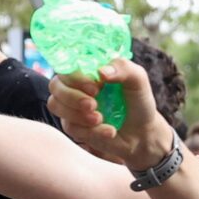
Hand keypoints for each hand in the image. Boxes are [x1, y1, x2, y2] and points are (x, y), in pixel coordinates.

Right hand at [51, 59, 170, 169]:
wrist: (143, 133)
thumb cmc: (138, 102)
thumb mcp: (138, 80)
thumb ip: (123, 68)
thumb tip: (101, 71)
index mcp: (88, 70)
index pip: (68, 65)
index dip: (76, 76)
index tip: (96, 86)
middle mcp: (76, 86)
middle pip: (55, 85)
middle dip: (72, 96)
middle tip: (94, 105)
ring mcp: (72, 107)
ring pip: (55, 106)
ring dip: (77, 114)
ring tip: (100, 119)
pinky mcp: (74, 127)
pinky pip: (70, 128)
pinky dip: (91, 131)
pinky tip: (110, 131)